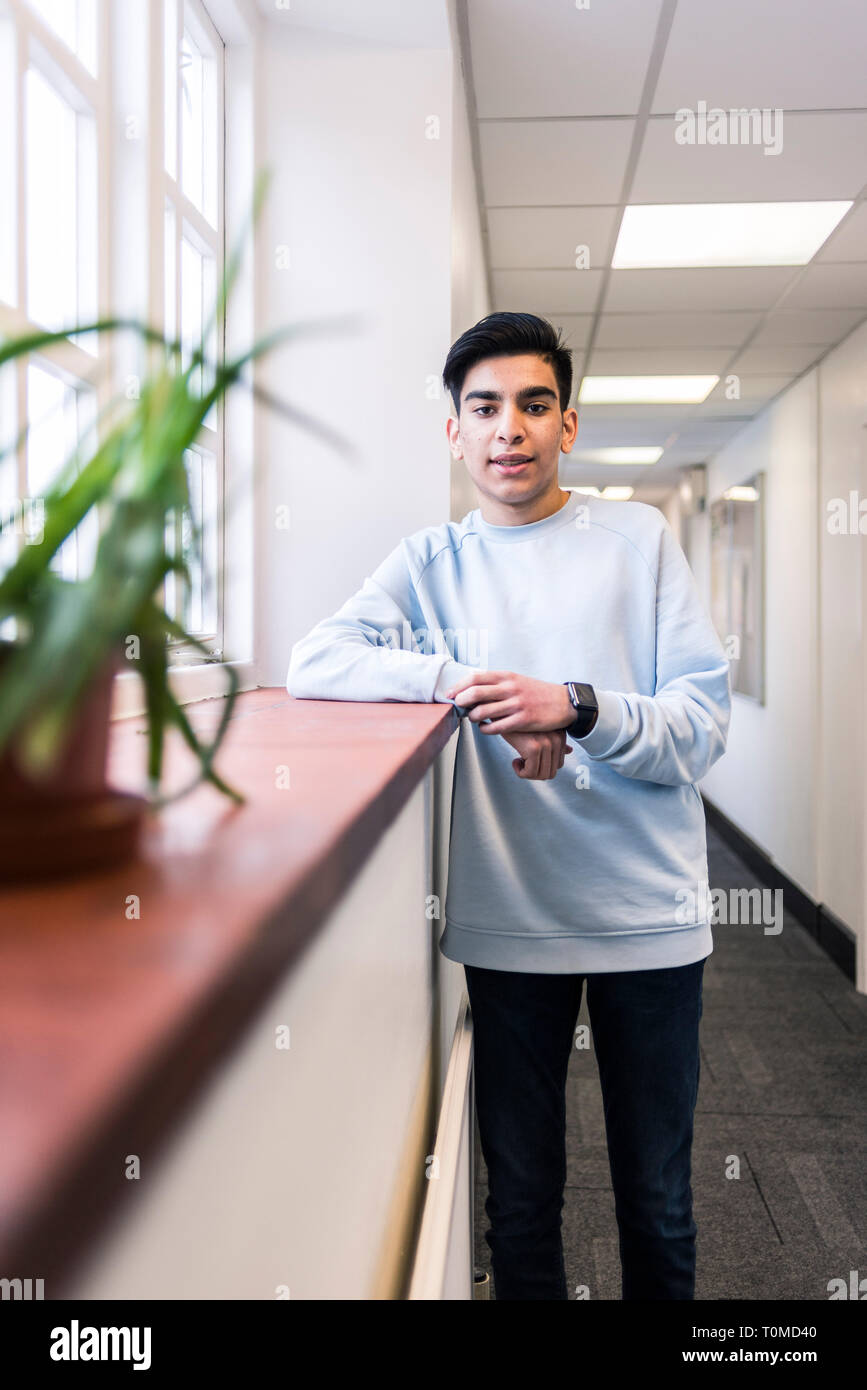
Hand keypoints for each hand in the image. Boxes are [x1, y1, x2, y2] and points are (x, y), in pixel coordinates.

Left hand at [443, 670, 573, 734]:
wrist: (564, 702)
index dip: (458, 686)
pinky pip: (497, 727)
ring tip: (474, 719)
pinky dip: (486, 729)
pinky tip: (485, 729)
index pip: (475, 677)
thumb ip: (497, 683)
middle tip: (459, 708)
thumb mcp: (517, 680)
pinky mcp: (523, 720)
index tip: (450, 694)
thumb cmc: (537, 692)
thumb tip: (472, 688)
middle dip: (461, 702)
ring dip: (473, 717)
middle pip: (475, 693)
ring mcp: (516, 704)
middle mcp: (510, 688)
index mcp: (507, 676)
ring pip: (483, 712)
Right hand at [499, 728, 571, 779]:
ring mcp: (546, 743)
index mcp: (560, 734)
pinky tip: (515, 761)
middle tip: (524, 764)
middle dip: (536, 772)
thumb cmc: (519, 722)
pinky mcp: (534, 748)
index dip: (543, 766)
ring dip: (528, 773)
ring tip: (520, 762)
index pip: (559, 764)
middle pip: (551, 772)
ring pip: (541, 775)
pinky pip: (530, 773)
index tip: (532, 760)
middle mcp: (557, 739)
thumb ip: (557, 741)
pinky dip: (521, 772)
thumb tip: (569, 751)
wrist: (502, 713)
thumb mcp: (540, 729)